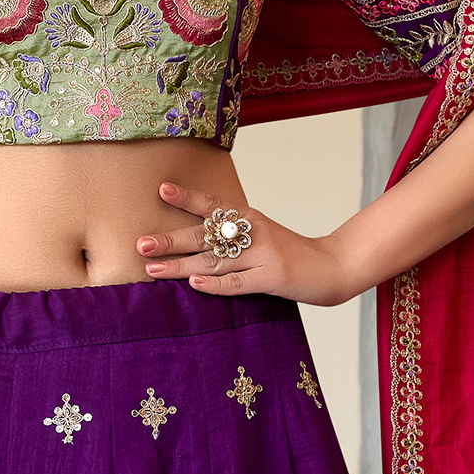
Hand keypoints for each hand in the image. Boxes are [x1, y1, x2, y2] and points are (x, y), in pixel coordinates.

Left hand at [135, 182, 344, 306]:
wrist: (332, 267)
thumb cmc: (290, 252)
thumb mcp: (263, 234)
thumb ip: (234, 234)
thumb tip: (194, 242)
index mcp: (250, 217)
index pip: (214, 204)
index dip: (188, 197)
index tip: (161, 189)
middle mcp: (254, 231)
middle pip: (206, 234)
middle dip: (171, 239)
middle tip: (141, 243)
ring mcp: (263, 255)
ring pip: (214, 260)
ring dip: (180, 265)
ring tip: (152, 267)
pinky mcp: (271, 278)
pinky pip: (237, 283)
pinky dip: (215, 284)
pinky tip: (194, 285)